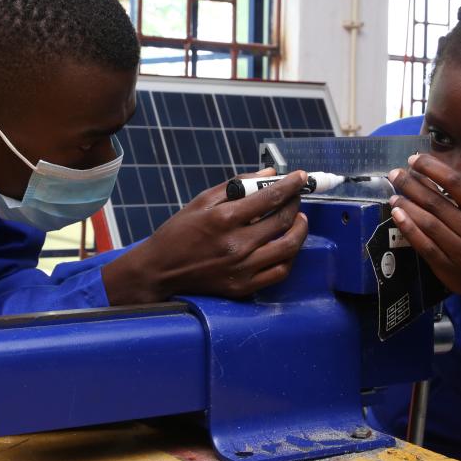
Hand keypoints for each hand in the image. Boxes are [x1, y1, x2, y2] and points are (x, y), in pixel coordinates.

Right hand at [102, 168, 309, 302]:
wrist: (160, 270)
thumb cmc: (178, 232)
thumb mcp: (201, 201)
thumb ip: (237, 186)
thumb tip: (269, 174)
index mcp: (224, 219)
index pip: (269, 197)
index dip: (290, 185)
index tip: (300, 177)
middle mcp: (236, 245)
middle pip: (282, 221)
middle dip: (295, 203)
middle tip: (296, 196)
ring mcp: (242, 268)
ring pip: (288, 247)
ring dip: (300, 229)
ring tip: (298, 219)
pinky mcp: (243, 287)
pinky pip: (279, 271)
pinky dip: (290, 256)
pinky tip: (287, 245)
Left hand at [387, 154, 460, 346]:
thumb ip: (459, 200)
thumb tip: (426, 175)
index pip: (457, 184)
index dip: (433, 169)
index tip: (415, 159)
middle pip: (437, 203)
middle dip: (412, 185)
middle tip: (395, 174)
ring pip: (428, 223)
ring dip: (407, 205)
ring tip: (394, 195)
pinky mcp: (447, 267)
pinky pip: (423, 245)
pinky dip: (408, 228)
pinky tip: (397, 215)